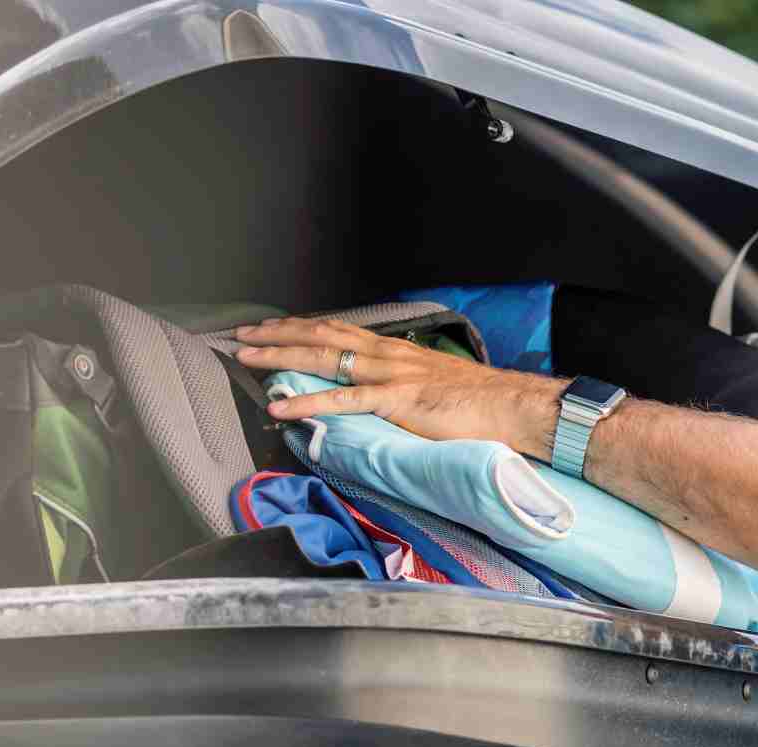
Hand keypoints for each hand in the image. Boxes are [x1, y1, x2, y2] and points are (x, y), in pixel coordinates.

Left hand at [235, 316, 567, 460]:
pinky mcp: (398, 401)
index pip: (339, 331)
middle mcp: (389, 355)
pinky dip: (308, 403)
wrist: (515, 406)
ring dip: (281, 358)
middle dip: (278, 335)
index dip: (301, 328)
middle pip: (322, 337)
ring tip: (247, 359)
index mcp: (397, 352)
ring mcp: (391, 376)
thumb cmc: (483, 402)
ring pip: (325, 359)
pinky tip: (280, 407)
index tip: (272, 328)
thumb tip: (385, 396)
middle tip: (242, 336)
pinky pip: (343, 400)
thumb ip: (405, 386)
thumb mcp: (436, 386)